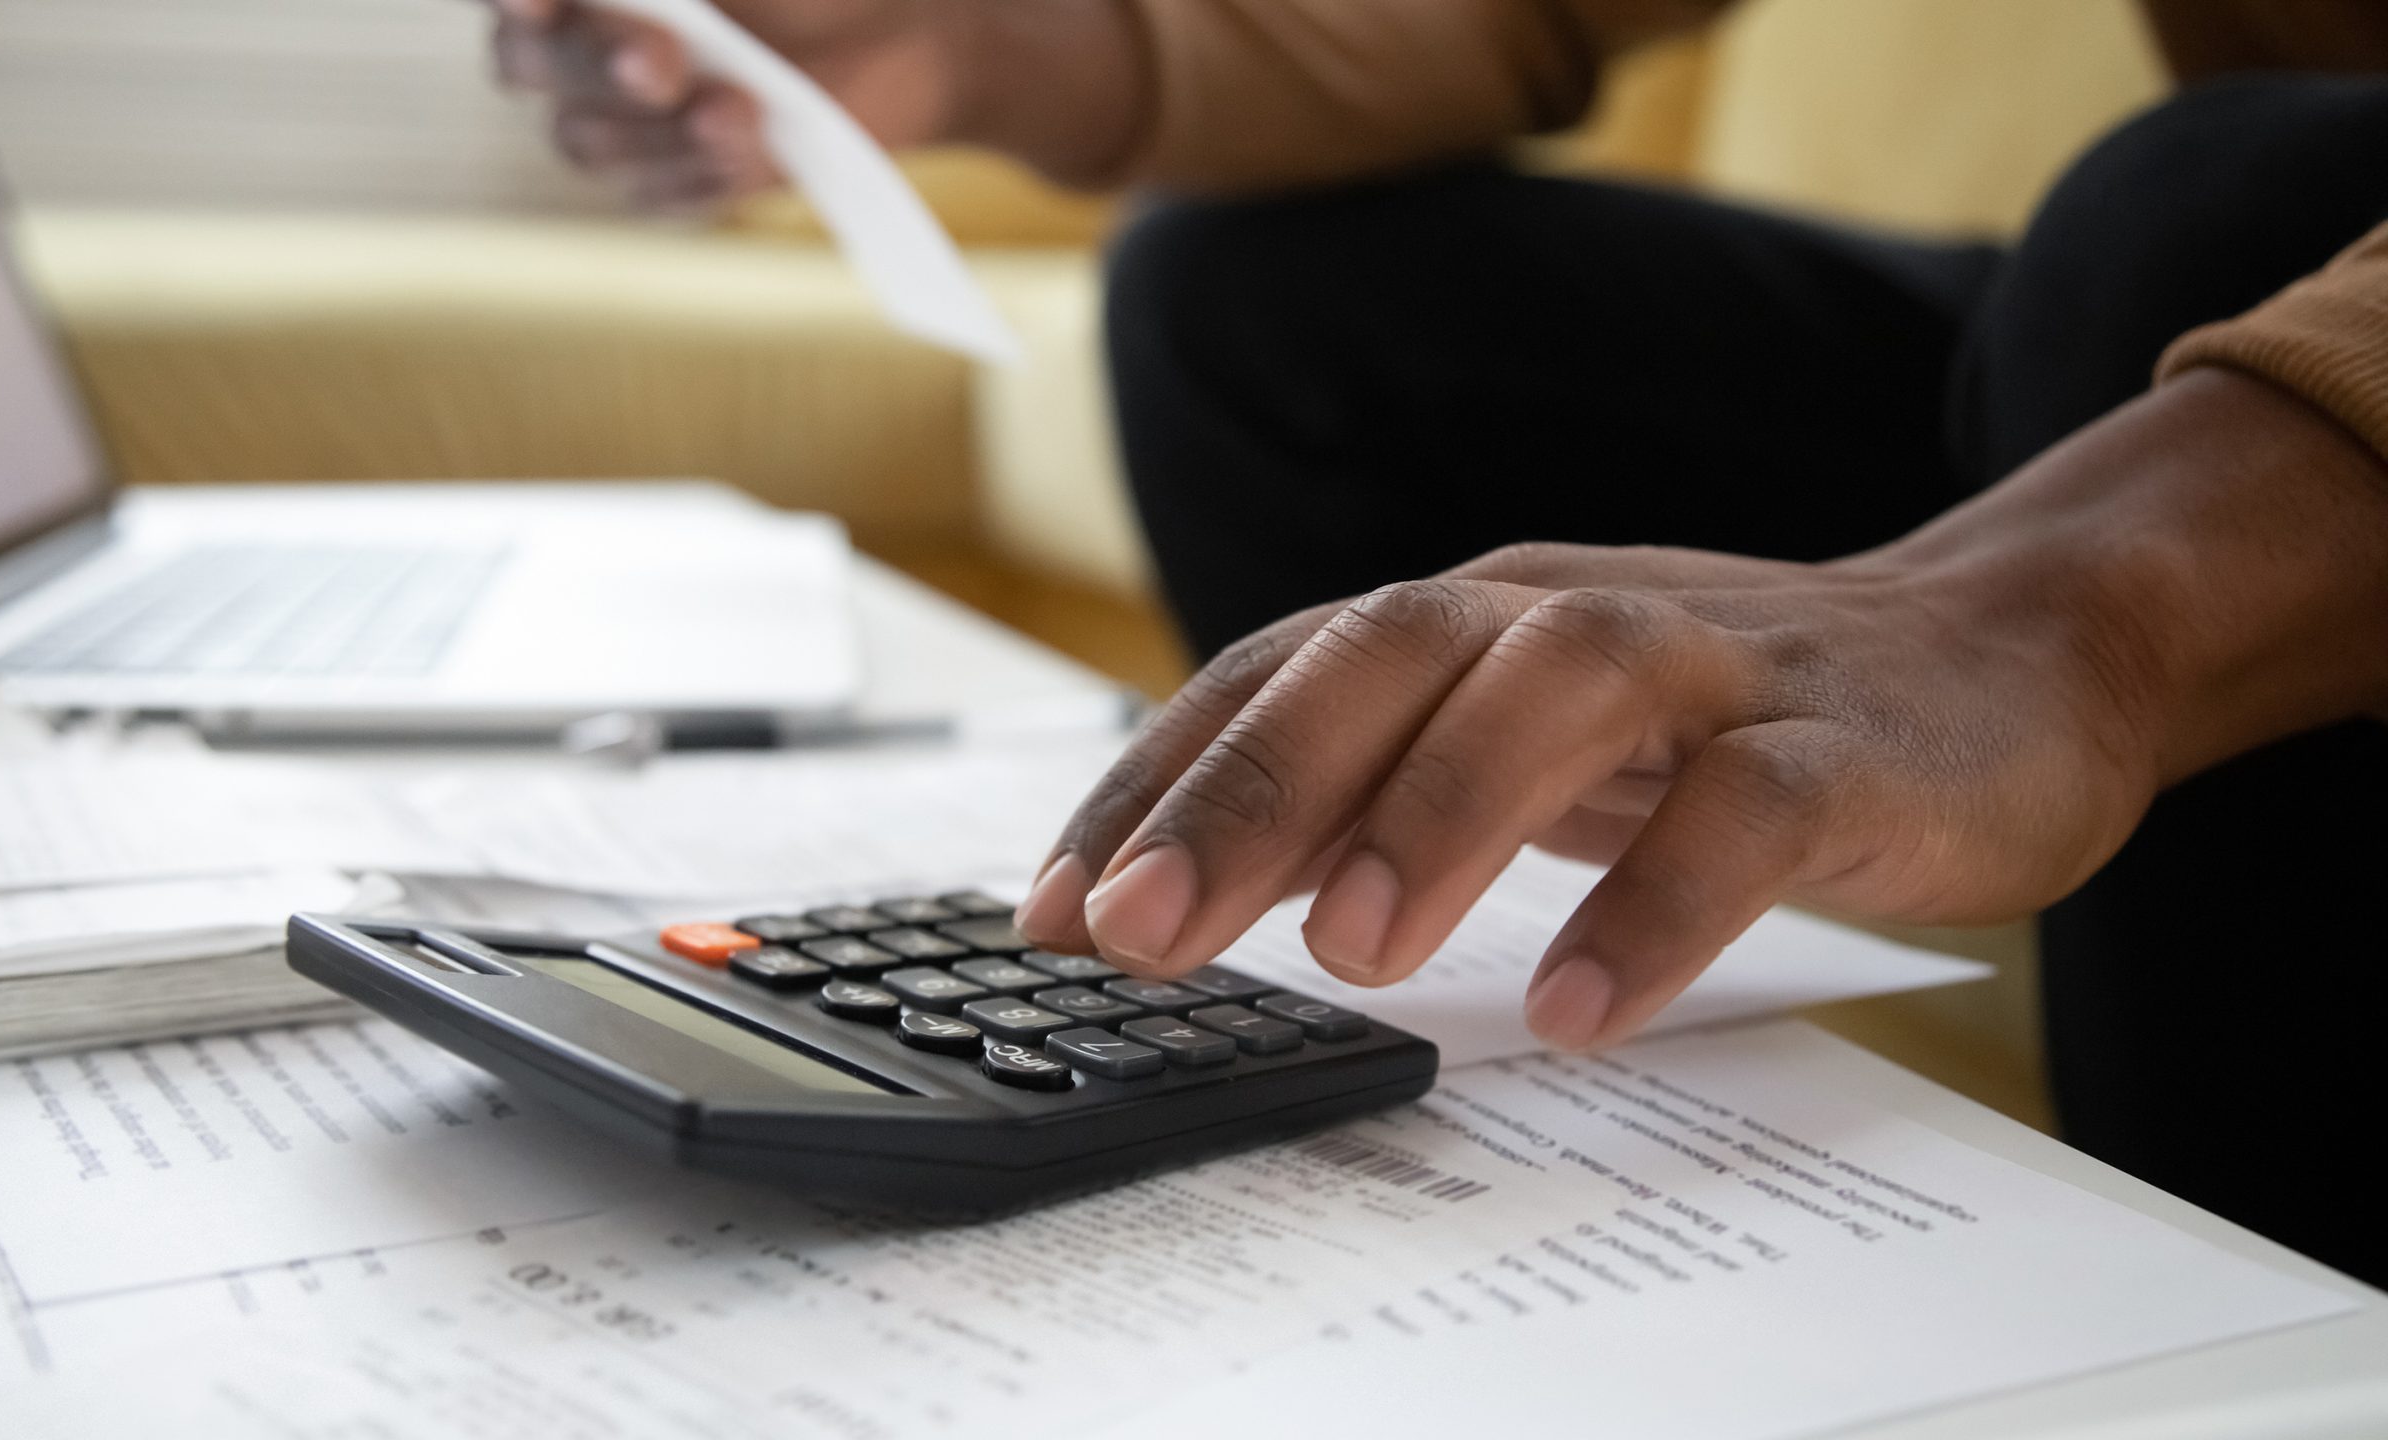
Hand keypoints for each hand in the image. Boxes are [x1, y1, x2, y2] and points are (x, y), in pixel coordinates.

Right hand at [484, 0, 1148, 208]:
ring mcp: (618, 115)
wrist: (909, 43)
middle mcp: (582, 34)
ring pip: (587, 139)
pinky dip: (707, 174)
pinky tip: (760, 146)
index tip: (536, 2)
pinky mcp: (669, 179)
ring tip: (746, 110)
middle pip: (524, 62)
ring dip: (663, 131)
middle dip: (593, 64)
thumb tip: (646, 3)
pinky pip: (653, 194)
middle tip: (664, 66)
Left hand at [1014, 371, 2387, 1049]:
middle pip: (1387, 655)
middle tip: (1141, 932)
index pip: (1277, 672)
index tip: (1051, 908)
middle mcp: (1565, 613)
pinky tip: (1581, 1005)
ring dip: (1437, 814)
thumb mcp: (1519, 736)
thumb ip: (1368, 786)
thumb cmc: (1712, 719)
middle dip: (1249, 791)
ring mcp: (1711, 665)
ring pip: (1557, 691)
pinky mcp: (1842, 745)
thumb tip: (1174, 889)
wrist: (2001, 654)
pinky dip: (1657, 901)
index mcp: (1470, 617)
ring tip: (1351, 955)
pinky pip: (1746, 809)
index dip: (1156, 781)